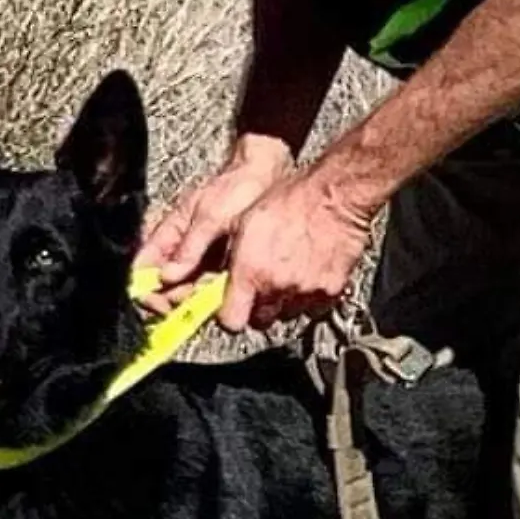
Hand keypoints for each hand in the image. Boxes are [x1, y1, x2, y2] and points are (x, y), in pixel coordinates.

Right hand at [135, 137, 292, 314]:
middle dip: (176, 299)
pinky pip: (208, 289)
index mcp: (167, 234)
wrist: (265, 176)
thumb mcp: (210, 215)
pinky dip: (214, 294)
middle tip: (196, 298)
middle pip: (162, 288)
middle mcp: (178, 250)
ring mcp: (198, 259)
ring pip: (186, 292)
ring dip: (197, 299)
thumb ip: (190, 246)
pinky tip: (227, 289)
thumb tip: (167, 276)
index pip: (141, 270)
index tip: (162, 304)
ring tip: (215, 289)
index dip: (147, 292)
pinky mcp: (219, 266)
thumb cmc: (235, 187)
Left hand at [216, 170, 375, 332]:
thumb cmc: (289, 200)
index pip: (231, 321)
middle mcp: (277, 287)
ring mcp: (305, 292)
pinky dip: (309, 297)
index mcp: (251, 271)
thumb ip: (212, 253)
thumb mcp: (237, 219)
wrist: (334, 196)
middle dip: (256, 306)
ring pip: (286, 314)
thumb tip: (185, 273)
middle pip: (259, 320)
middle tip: (260, 281)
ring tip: (287, 270)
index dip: (228, 314)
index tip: (230, 304)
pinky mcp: (330, 292)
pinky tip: (307, 272)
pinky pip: (313, 308)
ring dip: (283, 300)